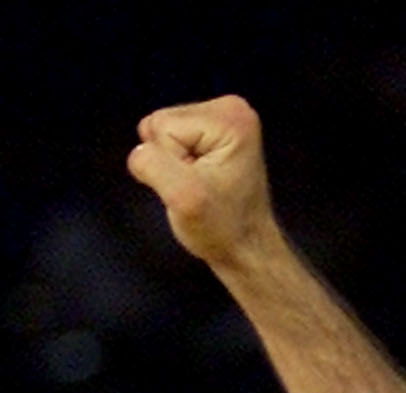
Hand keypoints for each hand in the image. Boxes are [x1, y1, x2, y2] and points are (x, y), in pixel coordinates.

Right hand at [127, 95, 277, 268]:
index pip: (161, 125)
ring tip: (203, 187)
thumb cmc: (221, 229)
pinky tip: (202, 182)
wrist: (246, 252)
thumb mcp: (183, 198)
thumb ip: (152, 165)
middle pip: (162, 124)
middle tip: (199, 188)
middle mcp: (231, 109)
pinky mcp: (216, 134)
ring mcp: (224, 120)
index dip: (170, 162)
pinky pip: (172, 143)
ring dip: (175, 166)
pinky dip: (180, 166)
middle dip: (172, 162)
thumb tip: (139, 152)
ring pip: (164, 134)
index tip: (197, 185)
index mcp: (229, 116)